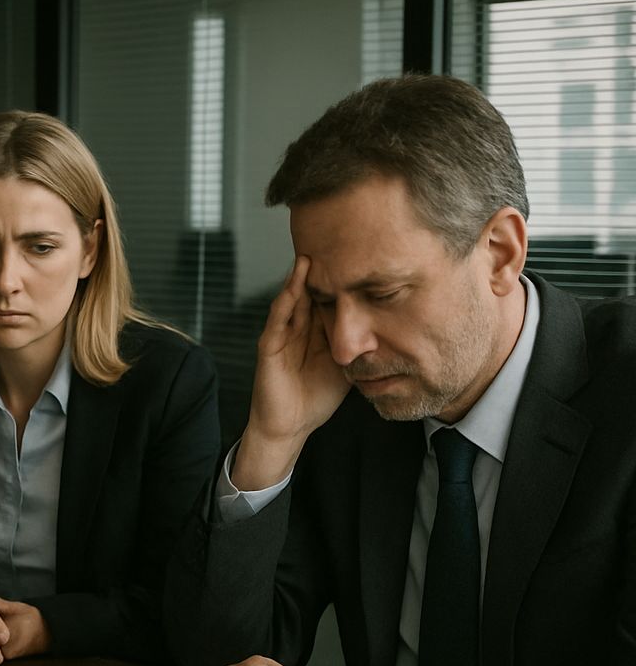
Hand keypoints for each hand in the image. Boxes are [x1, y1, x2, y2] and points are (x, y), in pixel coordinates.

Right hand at [234, 256, 349, 489]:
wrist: (291, 426)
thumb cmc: (317, 398)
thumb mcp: (349, 365)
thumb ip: (364, 345)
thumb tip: (396, 329)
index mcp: (317, 329)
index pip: (330, 295)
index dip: (342, 276)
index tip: (359, 252)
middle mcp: (298, 327)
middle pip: (311, 290)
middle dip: (320, 267)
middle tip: (333, 239)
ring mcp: (282, 335)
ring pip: (292, 298)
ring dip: (300, 277)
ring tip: (311, 252)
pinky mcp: (268, 348)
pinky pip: (277, 320)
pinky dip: (285, 301)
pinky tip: (294, 285)